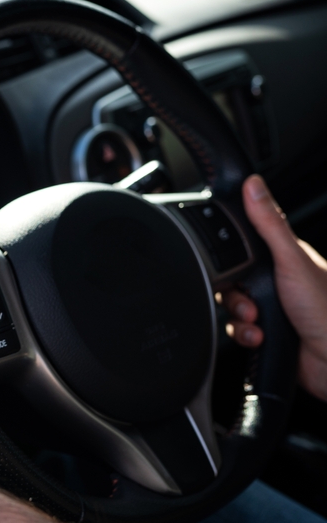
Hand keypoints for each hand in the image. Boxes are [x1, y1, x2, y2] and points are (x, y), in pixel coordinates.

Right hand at [224, 175, 326, 400]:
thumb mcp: (293, 260)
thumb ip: (269, 223)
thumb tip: (254, 185)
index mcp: (282, 259)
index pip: (240, 249)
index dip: (228, 258)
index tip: (230, 267)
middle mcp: (275, 283)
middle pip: (230, 281)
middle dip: (234, 295)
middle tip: (250, 300)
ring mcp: (271, 309)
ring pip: (231, 308)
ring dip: (240, 318)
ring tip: (258, 323)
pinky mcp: (265, 334)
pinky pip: (238, 331)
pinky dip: (245, 336)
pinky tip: (260, 337)